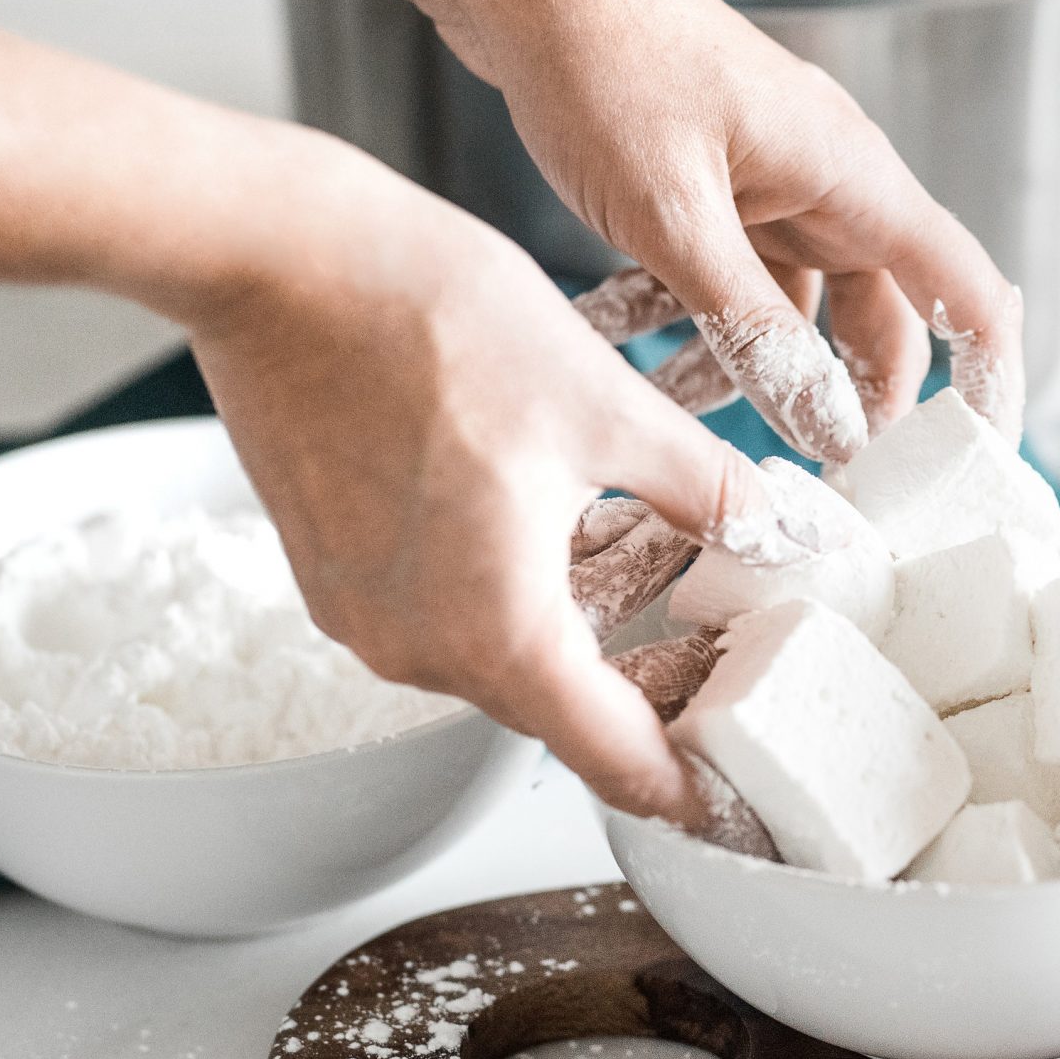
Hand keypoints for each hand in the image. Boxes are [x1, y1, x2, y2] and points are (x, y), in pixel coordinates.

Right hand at [184, 137, 792, 822]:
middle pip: (568, 705)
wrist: (277, 255)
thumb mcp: (611, 408)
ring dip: (596, 613)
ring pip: (513, 647)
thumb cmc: (430, 322)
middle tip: (737, 641)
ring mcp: (366, 611)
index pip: (616, 759)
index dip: (690, 786)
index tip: (739, 804)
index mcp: (498, 635)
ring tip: (676, 550)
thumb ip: (709, 490)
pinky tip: (584, 512)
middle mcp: (420, 648)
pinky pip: (455, 604)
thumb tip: (782, 528)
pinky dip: (527, 580)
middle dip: (656, 676)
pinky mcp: (337, 564)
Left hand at [432, 0, 1024, 453]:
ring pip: (793, 309)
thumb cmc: (602, 58)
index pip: (969, 294)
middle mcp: (829, 181)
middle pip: (881, 317)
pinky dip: (685, 317)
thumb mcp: (673, 219)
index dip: (990, 380)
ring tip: (675, 410)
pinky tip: (617, 338)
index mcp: (853, 177)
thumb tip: (829, 427)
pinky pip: (729, 279)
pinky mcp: (716, 185)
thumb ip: (752, 331)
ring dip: (744, 365)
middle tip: (814, 479)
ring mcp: (773, 183)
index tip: (977, 460)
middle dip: (850, 400)